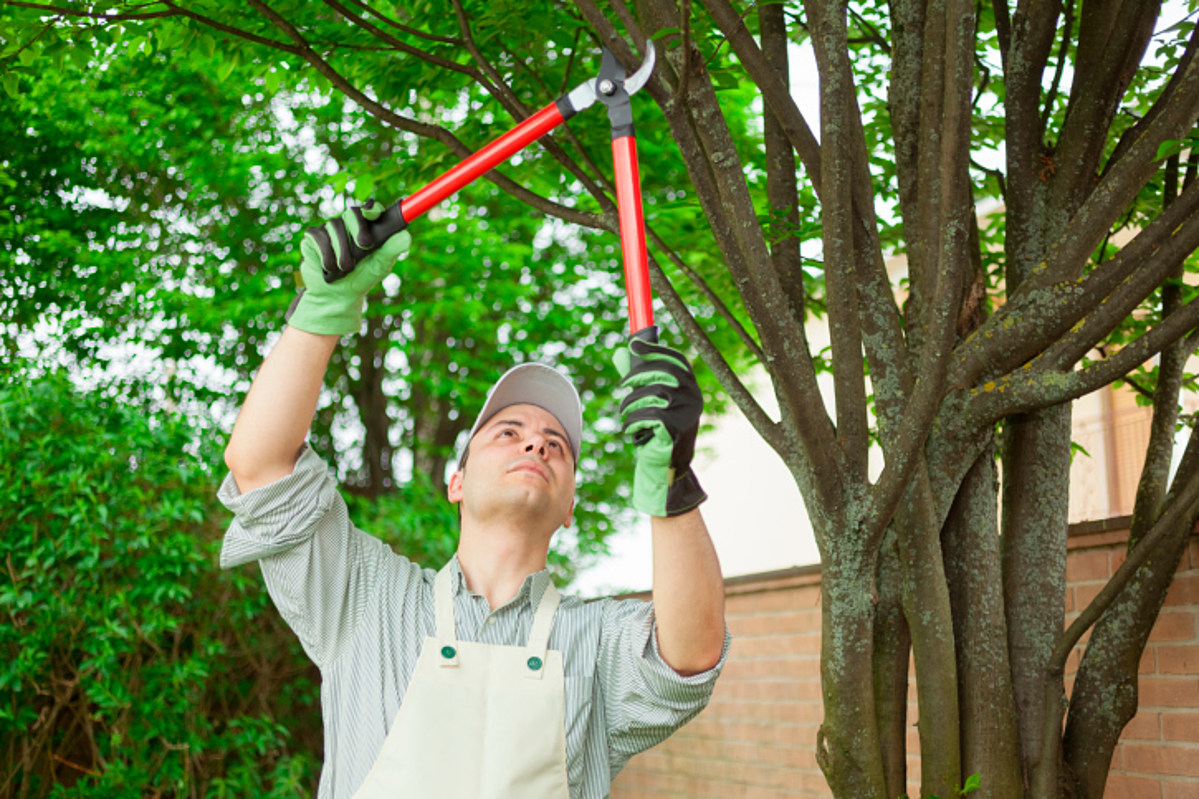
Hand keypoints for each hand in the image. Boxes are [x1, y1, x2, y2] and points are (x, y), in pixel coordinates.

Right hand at [286, 200, 410, 335]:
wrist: (337, 294)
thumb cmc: (362, 277)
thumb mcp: (380, 266)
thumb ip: (392, 251)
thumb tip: (407, 238)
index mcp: (368, 226)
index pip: (372, 208)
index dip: (372, 209)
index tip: (373, 216)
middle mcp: (349, 222)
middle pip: (352, 213)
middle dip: (358, 229)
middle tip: (364, 246)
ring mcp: (331, 227)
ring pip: (335, 226)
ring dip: (342, 251)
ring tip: (346, 268)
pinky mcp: (314, 236)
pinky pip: (319, 237)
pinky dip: (326, 254)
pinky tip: (330, 267)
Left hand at [614, 327, 706, 516]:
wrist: (665, 467)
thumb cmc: (656, 432)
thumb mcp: (648, 401)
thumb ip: (637, 376)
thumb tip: (620, 352)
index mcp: (690, 388)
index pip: (676, 360)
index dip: (655, 350)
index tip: (633, 345)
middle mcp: (693, 397)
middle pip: (661, 373)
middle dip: (636, 377)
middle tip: (621, 387)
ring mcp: (687, 413)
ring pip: (651, 394)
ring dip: (631, 404)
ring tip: (626, 416)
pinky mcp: (676, 428)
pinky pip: (648, 415)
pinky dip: (633, 422)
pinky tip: (632, 431)